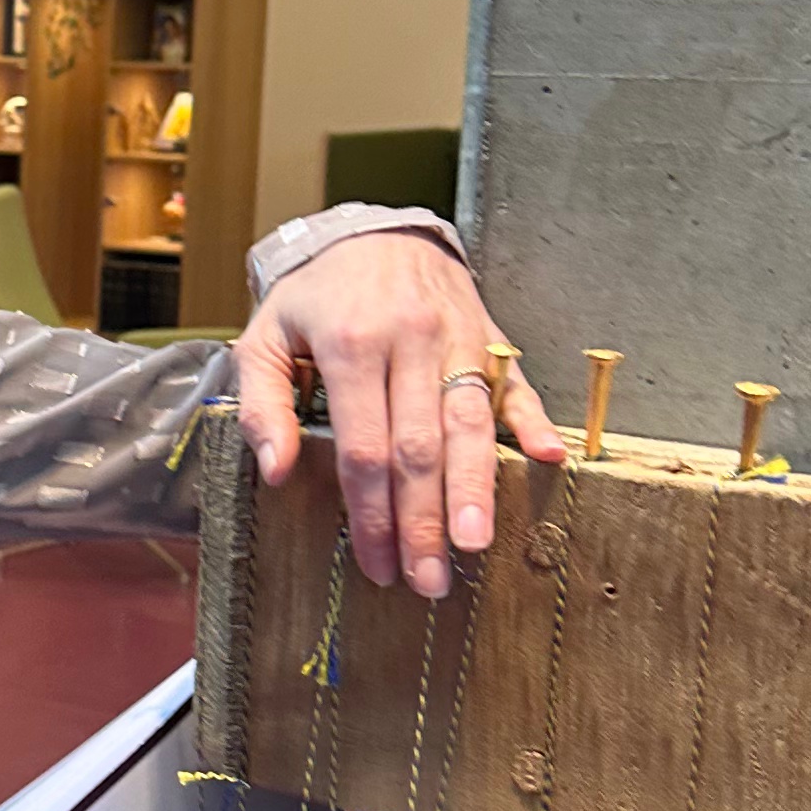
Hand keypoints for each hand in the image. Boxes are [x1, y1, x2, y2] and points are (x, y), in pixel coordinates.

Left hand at [235, 232, 565, 597]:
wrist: (372, 230)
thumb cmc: (314, 296)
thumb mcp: (265, 337)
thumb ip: (264, 404)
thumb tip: (276, 471)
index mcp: (350, 346)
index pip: (364, 449)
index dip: (372, 513)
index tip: (378, 563)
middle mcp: (409, 341)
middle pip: (420, 448)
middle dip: (425, 521)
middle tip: (430, 580)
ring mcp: (456, 336)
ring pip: (470, 422)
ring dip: (476, 489)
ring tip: (475, 544)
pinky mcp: (489, 334)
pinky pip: (514, 382)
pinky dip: (533, 420)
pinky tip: (547, 459)